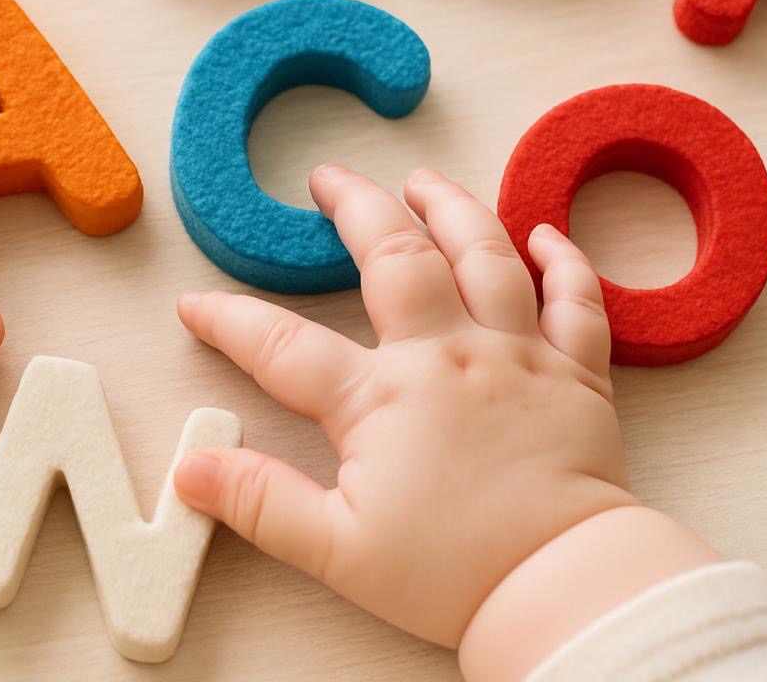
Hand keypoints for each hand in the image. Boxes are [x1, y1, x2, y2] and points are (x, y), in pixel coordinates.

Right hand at [171, 165, 715, 669]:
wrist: (563, 588)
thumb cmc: (453, 576)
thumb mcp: (335, 548)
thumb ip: (259, 501)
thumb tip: (190, 467)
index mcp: (381, 398)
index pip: (283, 345)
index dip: (230, 320)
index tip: (195, 305)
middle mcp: (447, 356)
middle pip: (395, 255)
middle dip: (355, 207)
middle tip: (328, 179)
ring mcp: (516, 356)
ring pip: (485, 255)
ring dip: (451, 208)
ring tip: (424, 180)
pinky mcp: (576, 374)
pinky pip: (576, 300)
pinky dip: (564, 260)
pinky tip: (545, 235)